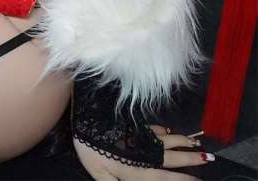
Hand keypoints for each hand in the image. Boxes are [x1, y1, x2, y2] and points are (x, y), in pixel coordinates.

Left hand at [73, 125, 210, 180]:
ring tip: (196, 143)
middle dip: (190, 158)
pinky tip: (170, 130)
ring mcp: (139, 137)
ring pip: (166, 140)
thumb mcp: (99, 175)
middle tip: (208, 157)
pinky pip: (153, 128)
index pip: (164, 177)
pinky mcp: (132, 125)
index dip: (181, 179)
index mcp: (137, 170)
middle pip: (171, 157)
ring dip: (182, 142)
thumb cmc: (90, 151)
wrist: (86, 120)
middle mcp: (143, 153)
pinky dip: (164, 130)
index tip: (198, 180)